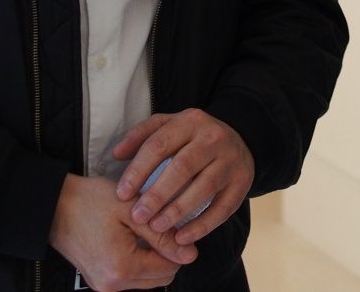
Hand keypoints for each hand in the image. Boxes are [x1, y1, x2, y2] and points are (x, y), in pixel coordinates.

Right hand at [49, 174, 190, 290]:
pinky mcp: (98, 280)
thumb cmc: (89, 202)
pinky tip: (133, 239)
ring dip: (153, 258)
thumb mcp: (132, 211)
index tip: (172, 225)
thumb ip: (163, 236)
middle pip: (160, 278)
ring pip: (147, 280)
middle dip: (167, 254)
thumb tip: (190, 255)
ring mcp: (103, 285)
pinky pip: (130, 277)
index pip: (170, 268)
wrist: (54, 205)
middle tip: (160, 227)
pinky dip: (139, 261)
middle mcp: (112, 284)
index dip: (178, 245)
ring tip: (145, 231)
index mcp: (122, 268)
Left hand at [113, 107, 255, 245]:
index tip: (122, 194)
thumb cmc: (193, 137)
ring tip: (156, 227)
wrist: (240, 139)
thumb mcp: (169, 125)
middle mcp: (213, 138)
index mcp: (190, 121)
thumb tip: (117, 154)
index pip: (159, 144)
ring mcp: (230, 160)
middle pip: (183, 167)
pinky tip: (182, 237)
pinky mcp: (242, 182)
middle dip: (157, 194)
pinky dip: (202, 225)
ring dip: (177, 211)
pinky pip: (223, 208)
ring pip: (204, 187)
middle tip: (138, 216)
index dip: (138, 170)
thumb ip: (142, 136)